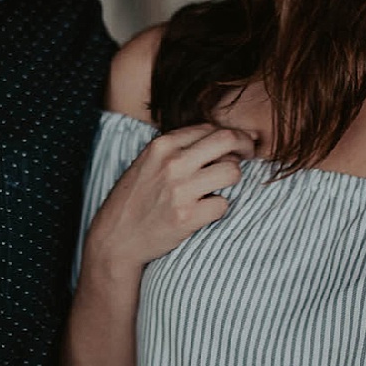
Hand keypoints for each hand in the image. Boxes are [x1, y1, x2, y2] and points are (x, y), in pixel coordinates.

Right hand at [83, 124, 253, 280]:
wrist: (115, 237)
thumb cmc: (136, 198)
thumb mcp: (149, 162)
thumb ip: (179, 148)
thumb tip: (223, 138)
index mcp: (162, 145)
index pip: (211, 128)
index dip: (230, 136)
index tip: (238, 145)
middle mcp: (172, 163)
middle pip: (228, 140)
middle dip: (246, 147)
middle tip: (250, 156)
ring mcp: (180, 190)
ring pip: (233, 172)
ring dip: (232, 180)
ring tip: (219, 187)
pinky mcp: (187, 217)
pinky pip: (223, 204)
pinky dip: (218, 208)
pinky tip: (204, 211)